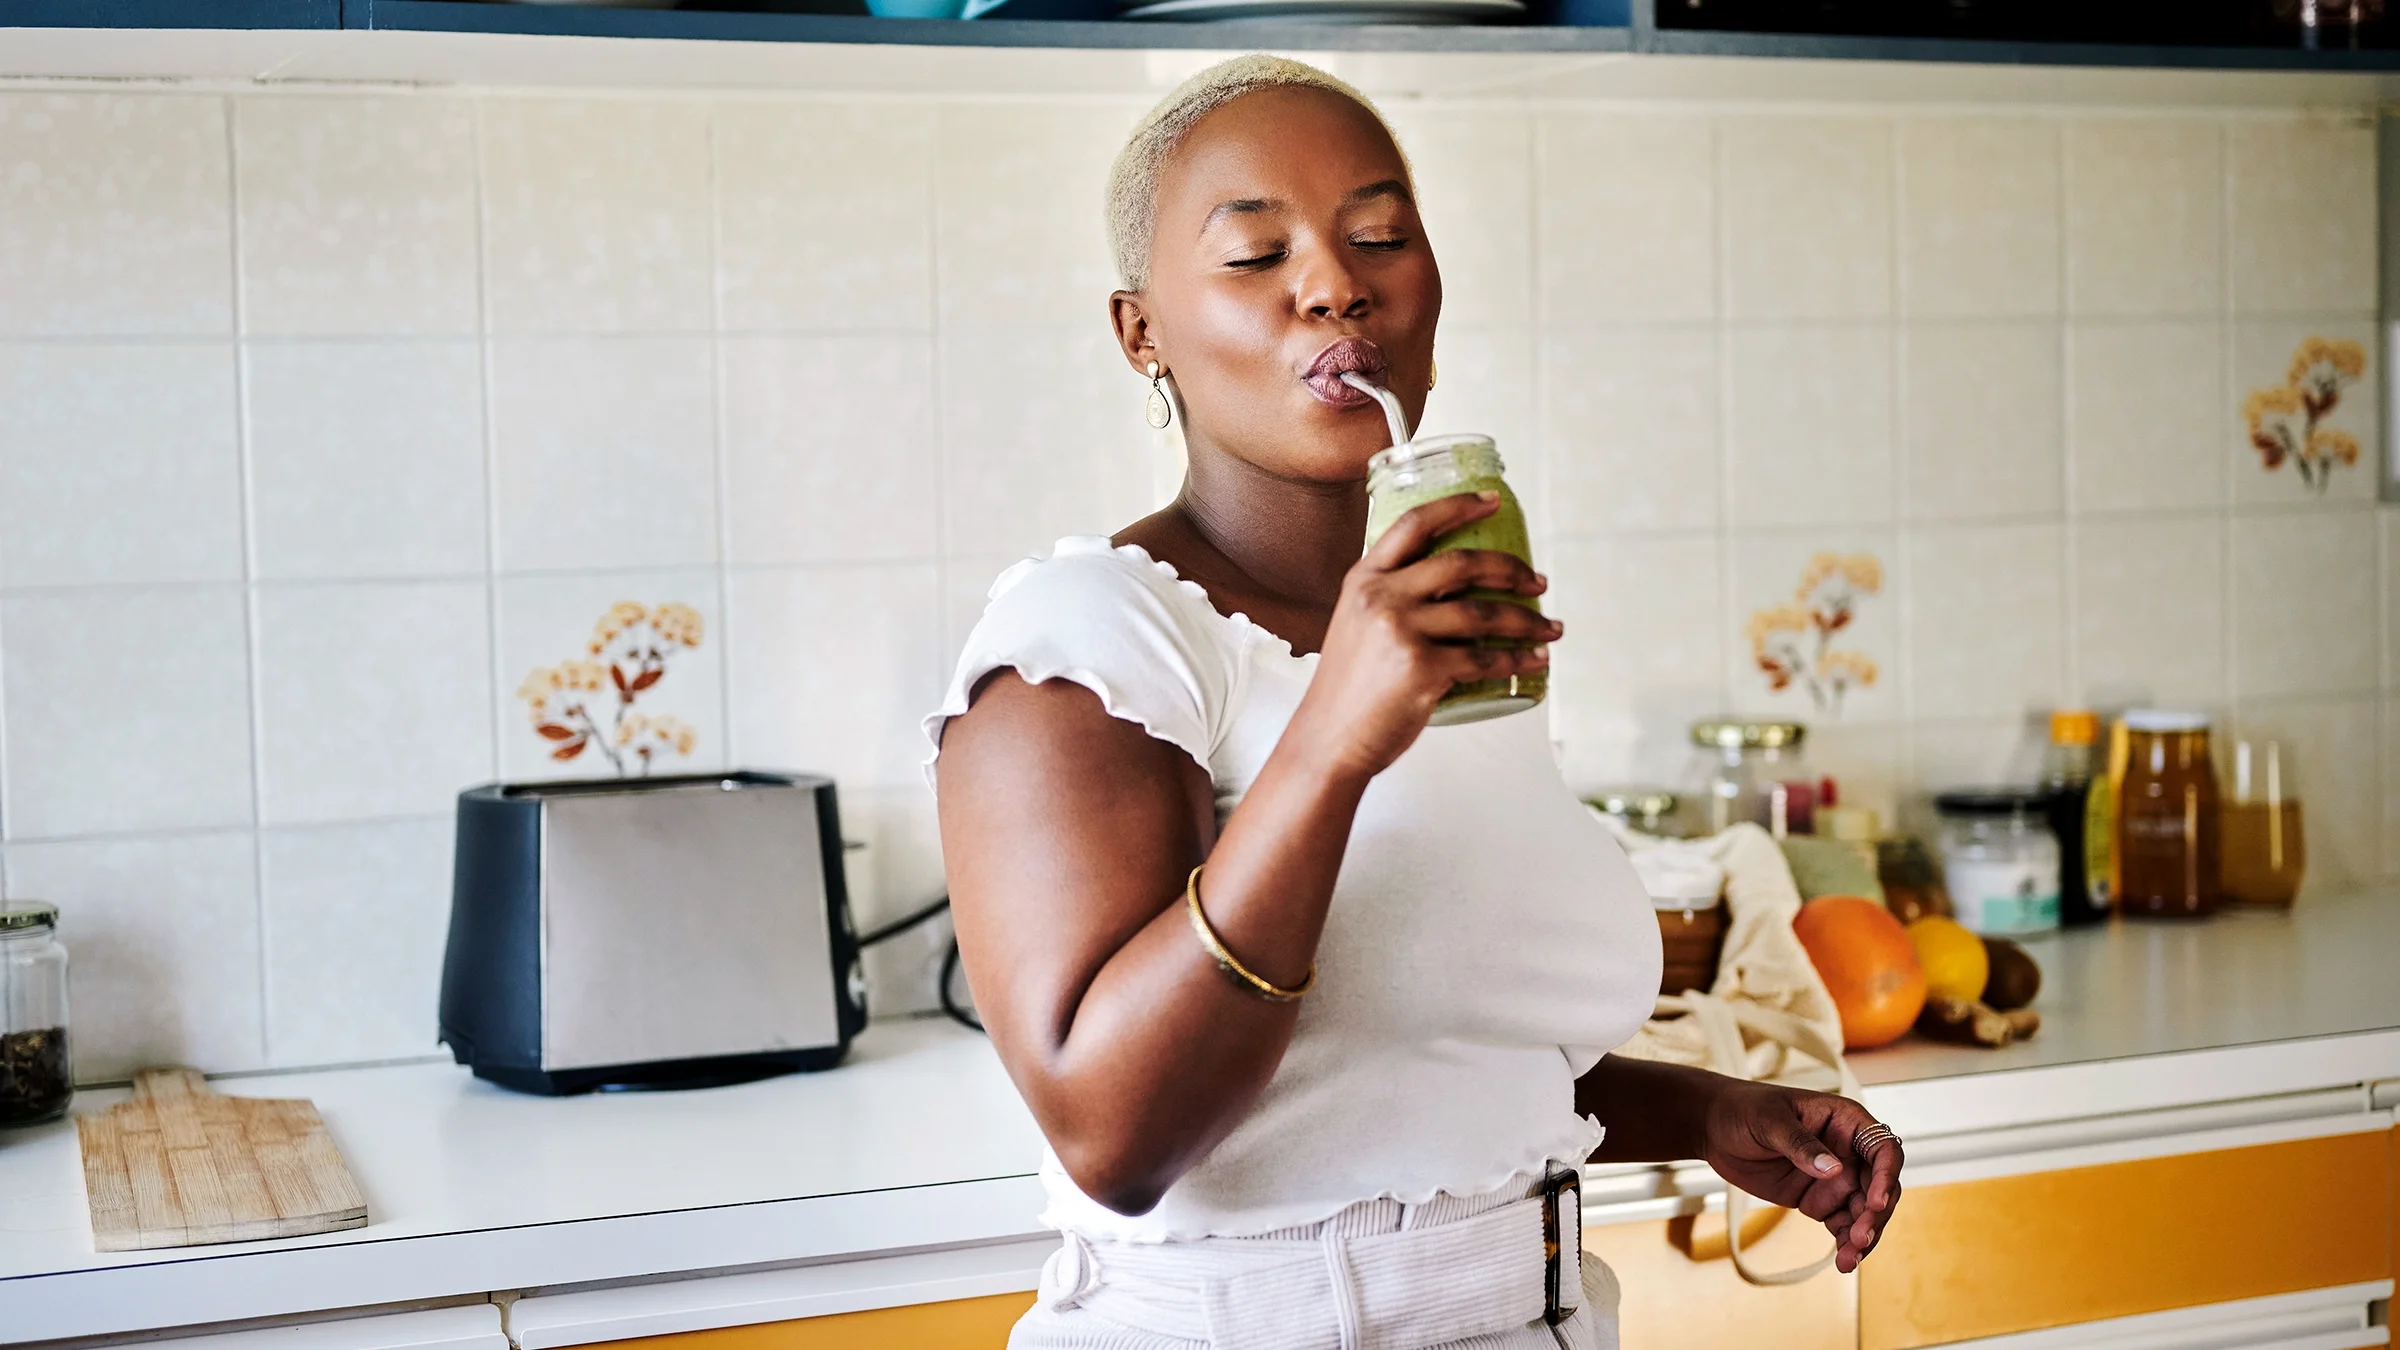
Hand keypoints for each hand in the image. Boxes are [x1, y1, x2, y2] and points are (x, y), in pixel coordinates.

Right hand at [1288, 492, 1559, 779]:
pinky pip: (1484, 658)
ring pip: (1483, 614)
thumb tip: (1456, 588)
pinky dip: (1517, 659)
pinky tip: (1534, 660)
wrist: (1329, 739)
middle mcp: (1381, 597)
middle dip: (1511, 570)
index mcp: (1364, 579)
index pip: (1414, 524)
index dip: (1458, 506)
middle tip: (1538, 582)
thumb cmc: (1349, 688)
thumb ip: (1394, 599)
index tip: (1492, 501)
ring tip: (1551, 628)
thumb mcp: (1359, 624)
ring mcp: (1401, 631)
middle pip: (1462, 564)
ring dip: (1528, 621)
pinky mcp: (1421, 669)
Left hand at [1698, 1079, 1904, 1273]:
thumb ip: (1801, 1144)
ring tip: (1849, 1260)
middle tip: (1859, 1239)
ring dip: (1863, 1237)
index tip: (1875, 1201)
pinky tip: (1844, 1262)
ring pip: (1864, 1212)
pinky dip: (1845, 1243)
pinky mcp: (1819, 1200)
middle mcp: (1848, 1151)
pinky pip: (1842, 1225)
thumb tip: (1834, 1169)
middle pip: (1879, 1187)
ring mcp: (1836, 1179)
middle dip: (1875, 1215)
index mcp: (1845, 1121)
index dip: (1886, 1175)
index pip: (1882, 1147)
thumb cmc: (1744, 1109)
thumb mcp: (1769, 1120)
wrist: (1714, 1129)